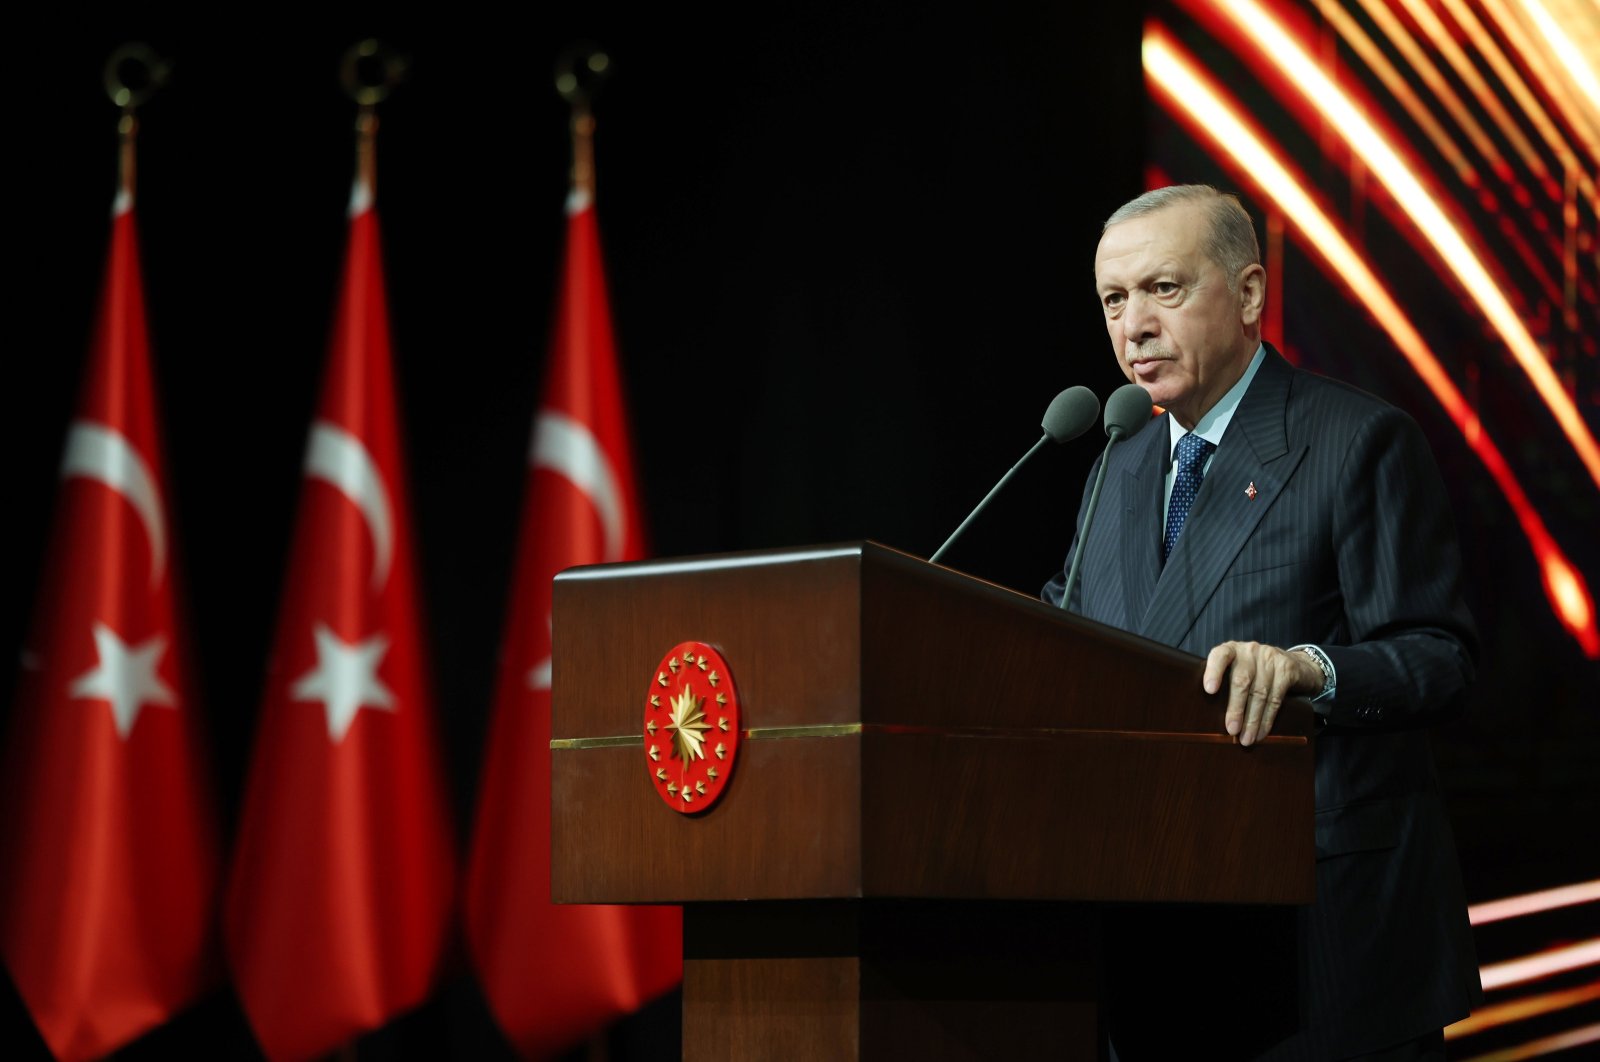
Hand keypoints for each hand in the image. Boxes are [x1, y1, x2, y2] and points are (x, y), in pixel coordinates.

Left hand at [1202, 641, 1323, 746]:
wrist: (1293, 664)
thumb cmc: (1254, 672)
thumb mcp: (1236, 669)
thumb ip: (1224, 683)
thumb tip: (1207, 716)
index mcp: (1232, 650)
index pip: (1220, 655)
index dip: (1213, 672)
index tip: (1209, 690)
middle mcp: (1250, 651)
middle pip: (1242, 680)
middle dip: (1236, 708)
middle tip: (1232, 729)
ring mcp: (1270, 659)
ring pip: (1260, 693)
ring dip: (1252, 720)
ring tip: (1246, 739)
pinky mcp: (1286, 670)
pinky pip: (1276, 699)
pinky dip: (1267, 719)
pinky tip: (1261, 733)